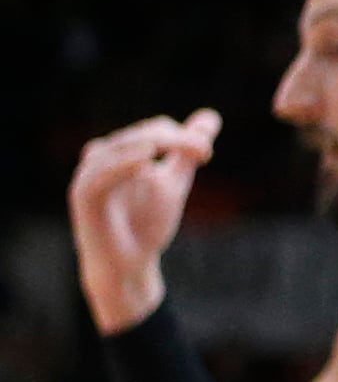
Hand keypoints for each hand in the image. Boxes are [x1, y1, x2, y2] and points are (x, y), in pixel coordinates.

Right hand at [68, 110, 221, 332]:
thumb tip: (211, 116)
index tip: (207, 153)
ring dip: (149, 143)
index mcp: (123, 152)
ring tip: (172, 145)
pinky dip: (122, 163)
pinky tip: (146, 159)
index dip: (183, 137)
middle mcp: (102, 158)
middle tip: (204, 152)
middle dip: (173, 140)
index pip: (155, 130)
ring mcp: (89, 175)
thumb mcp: (173, 183)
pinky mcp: (82, 195)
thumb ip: (187, 152)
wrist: (128, 265)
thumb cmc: (146, 223)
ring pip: (119, 147)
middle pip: (141, 135)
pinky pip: (100, 174)